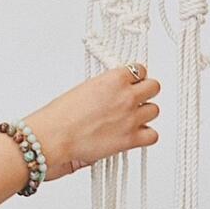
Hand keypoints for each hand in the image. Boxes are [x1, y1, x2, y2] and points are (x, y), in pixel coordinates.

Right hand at [26, 64, 160, 181]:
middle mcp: (126, 96)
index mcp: (113, 79)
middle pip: (154, 87)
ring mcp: (131, 118)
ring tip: (132, 118)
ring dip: (145, 114)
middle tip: (136, 99)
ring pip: (154, 110)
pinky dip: (146, 136)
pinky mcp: (130, 139)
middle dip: (145, 92)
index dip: (136, 77)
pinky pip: (153, 135)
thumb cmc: (61, 115)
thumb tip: (111, 93)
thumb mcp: (84, 89)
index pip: (140, 70)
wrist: (55, 136)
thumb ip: (105, 89)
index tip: (133, 81)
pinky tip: (135, 135)